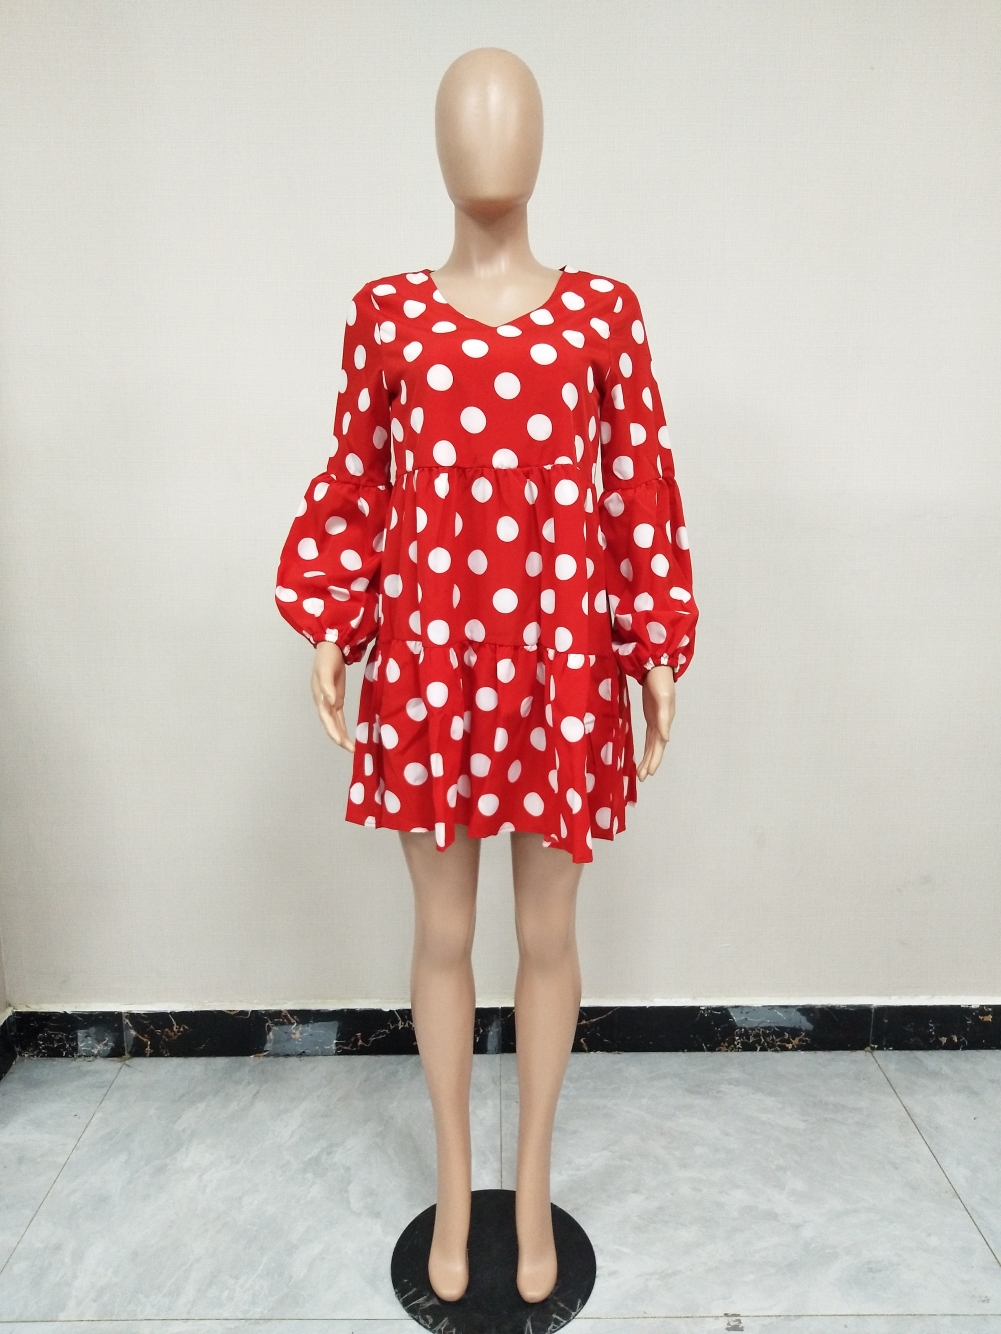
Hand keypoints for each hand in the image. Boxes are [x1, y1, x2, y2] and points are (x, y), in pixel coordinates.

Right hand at [311, 642, 354, 751]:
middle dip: (339, 738)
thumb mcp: (326, 670)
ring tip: (352, 748)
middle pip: (330, 724)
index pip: (326, 718)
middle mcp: (323, 702)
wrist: (331, 648)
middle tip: (351, 749)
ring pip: (335, 723)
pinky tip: (348, 736)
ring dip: (341, 735)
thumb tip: (331, 702)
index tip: (341, 742)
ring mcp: (329, 701)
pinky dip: (343, 727)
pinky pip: (339, 717)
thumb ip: (327, 686)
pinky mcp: (336, 699)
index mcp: (319, 697)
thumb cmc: (327, 658)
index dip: (333, 731)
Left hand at [636, 664, 674, 780]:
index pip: (659, 745)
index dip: (655, 758)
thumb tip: (664, 739)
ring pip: (653, 744)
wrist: (656, 668)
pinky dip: (648, 747)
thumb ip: (663, 718)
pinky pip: (650, 737)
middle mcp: (662, 724)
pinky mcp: (651, 717)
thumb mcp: (662, 699)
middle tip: (642, 778)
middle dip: (650, 763)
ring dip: (648, 758)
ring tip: (641, 773)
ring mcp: (657, 721)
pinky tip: (645, 755)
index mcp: (664, 721)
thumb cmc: (660, 682)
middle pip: (656, 748)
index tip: (650, 772)